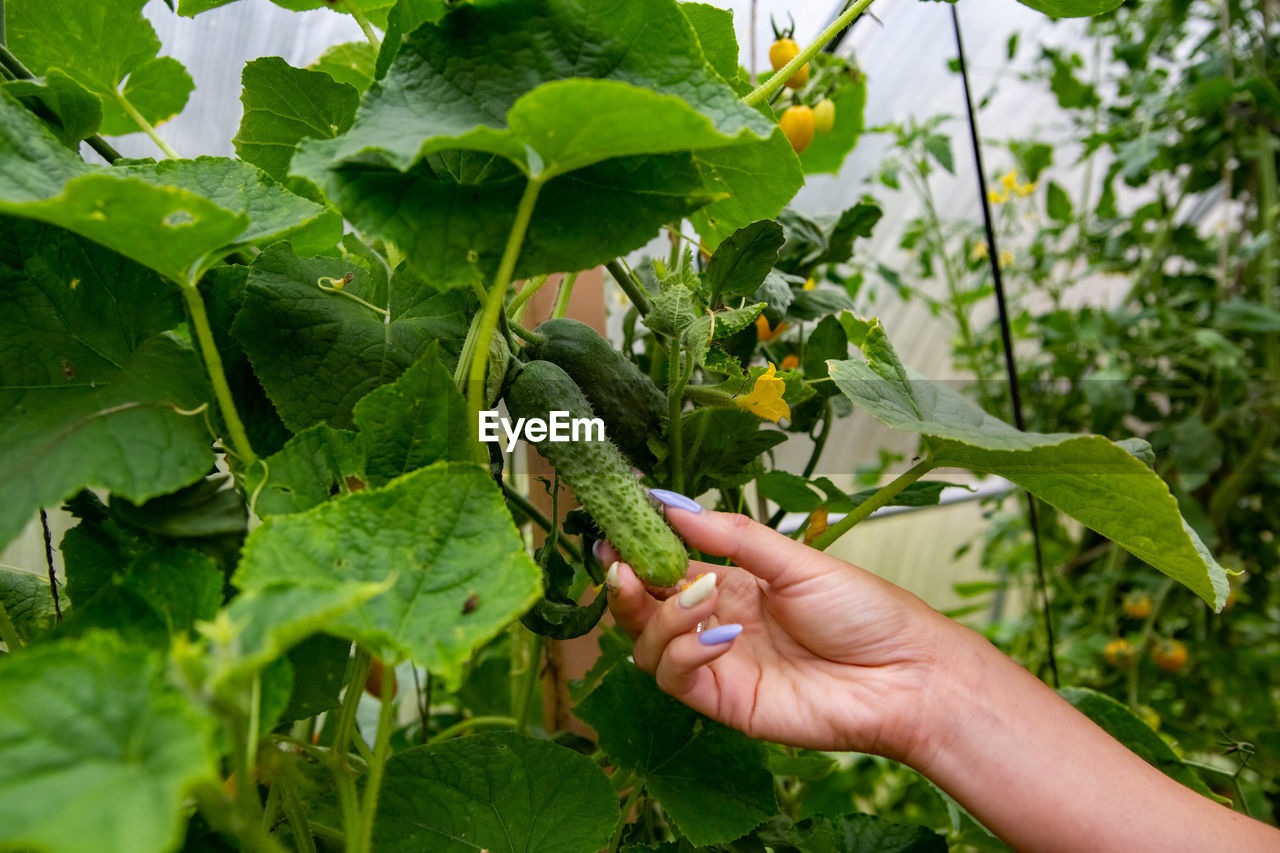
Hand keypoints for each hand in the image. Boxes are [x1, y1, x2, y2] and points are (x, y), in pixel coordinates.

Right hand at [601, 495, 962, 762]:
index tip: (613, 527)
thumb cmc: (865, 611)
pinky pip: (677, 679)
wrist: (907, 675)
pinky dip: (684, 652)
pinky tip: (718, 634)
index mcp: (732, 584)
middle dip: (626, 584)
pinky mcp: (725, 702)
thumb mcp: (796, 560)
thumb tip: (669, 504)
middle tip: (620, 563)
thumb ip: (732, 537)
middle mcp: (716, 623)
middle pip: (644, 607)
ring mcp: (718, 665)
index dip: (634, 549)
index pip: (665, 565)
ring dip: (659, 616)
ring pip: (649, 645)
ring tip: (698, 596)